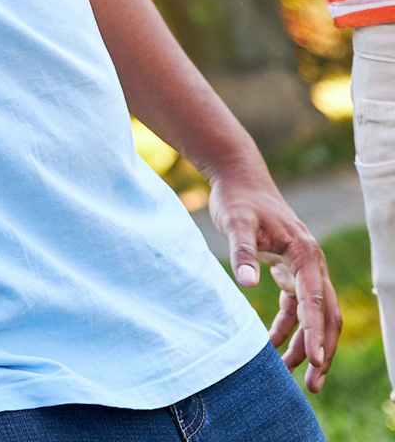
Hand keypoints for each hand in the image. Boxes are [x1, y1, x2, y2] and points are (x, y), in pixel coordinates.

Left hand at [208, 160, 338, 389]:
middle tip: (312, 383)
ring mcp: (304, 268)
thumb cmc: (237, 198)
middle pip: (327, 314)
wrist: (238, 178)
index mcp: (305, 252)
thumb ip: (242, 250)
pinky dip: (289, 328)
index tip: (314, 360)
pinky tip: (273, 345)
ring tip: (293, 374)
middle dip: (322, 349)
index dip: (315, 332)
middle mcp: (312, 262)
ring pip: (315, 315)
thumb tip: (247, 283)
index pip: (315, 299)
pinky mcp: (290, 270)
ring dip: (307, 344)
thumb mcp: (235, 220)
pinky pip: (296, 307)